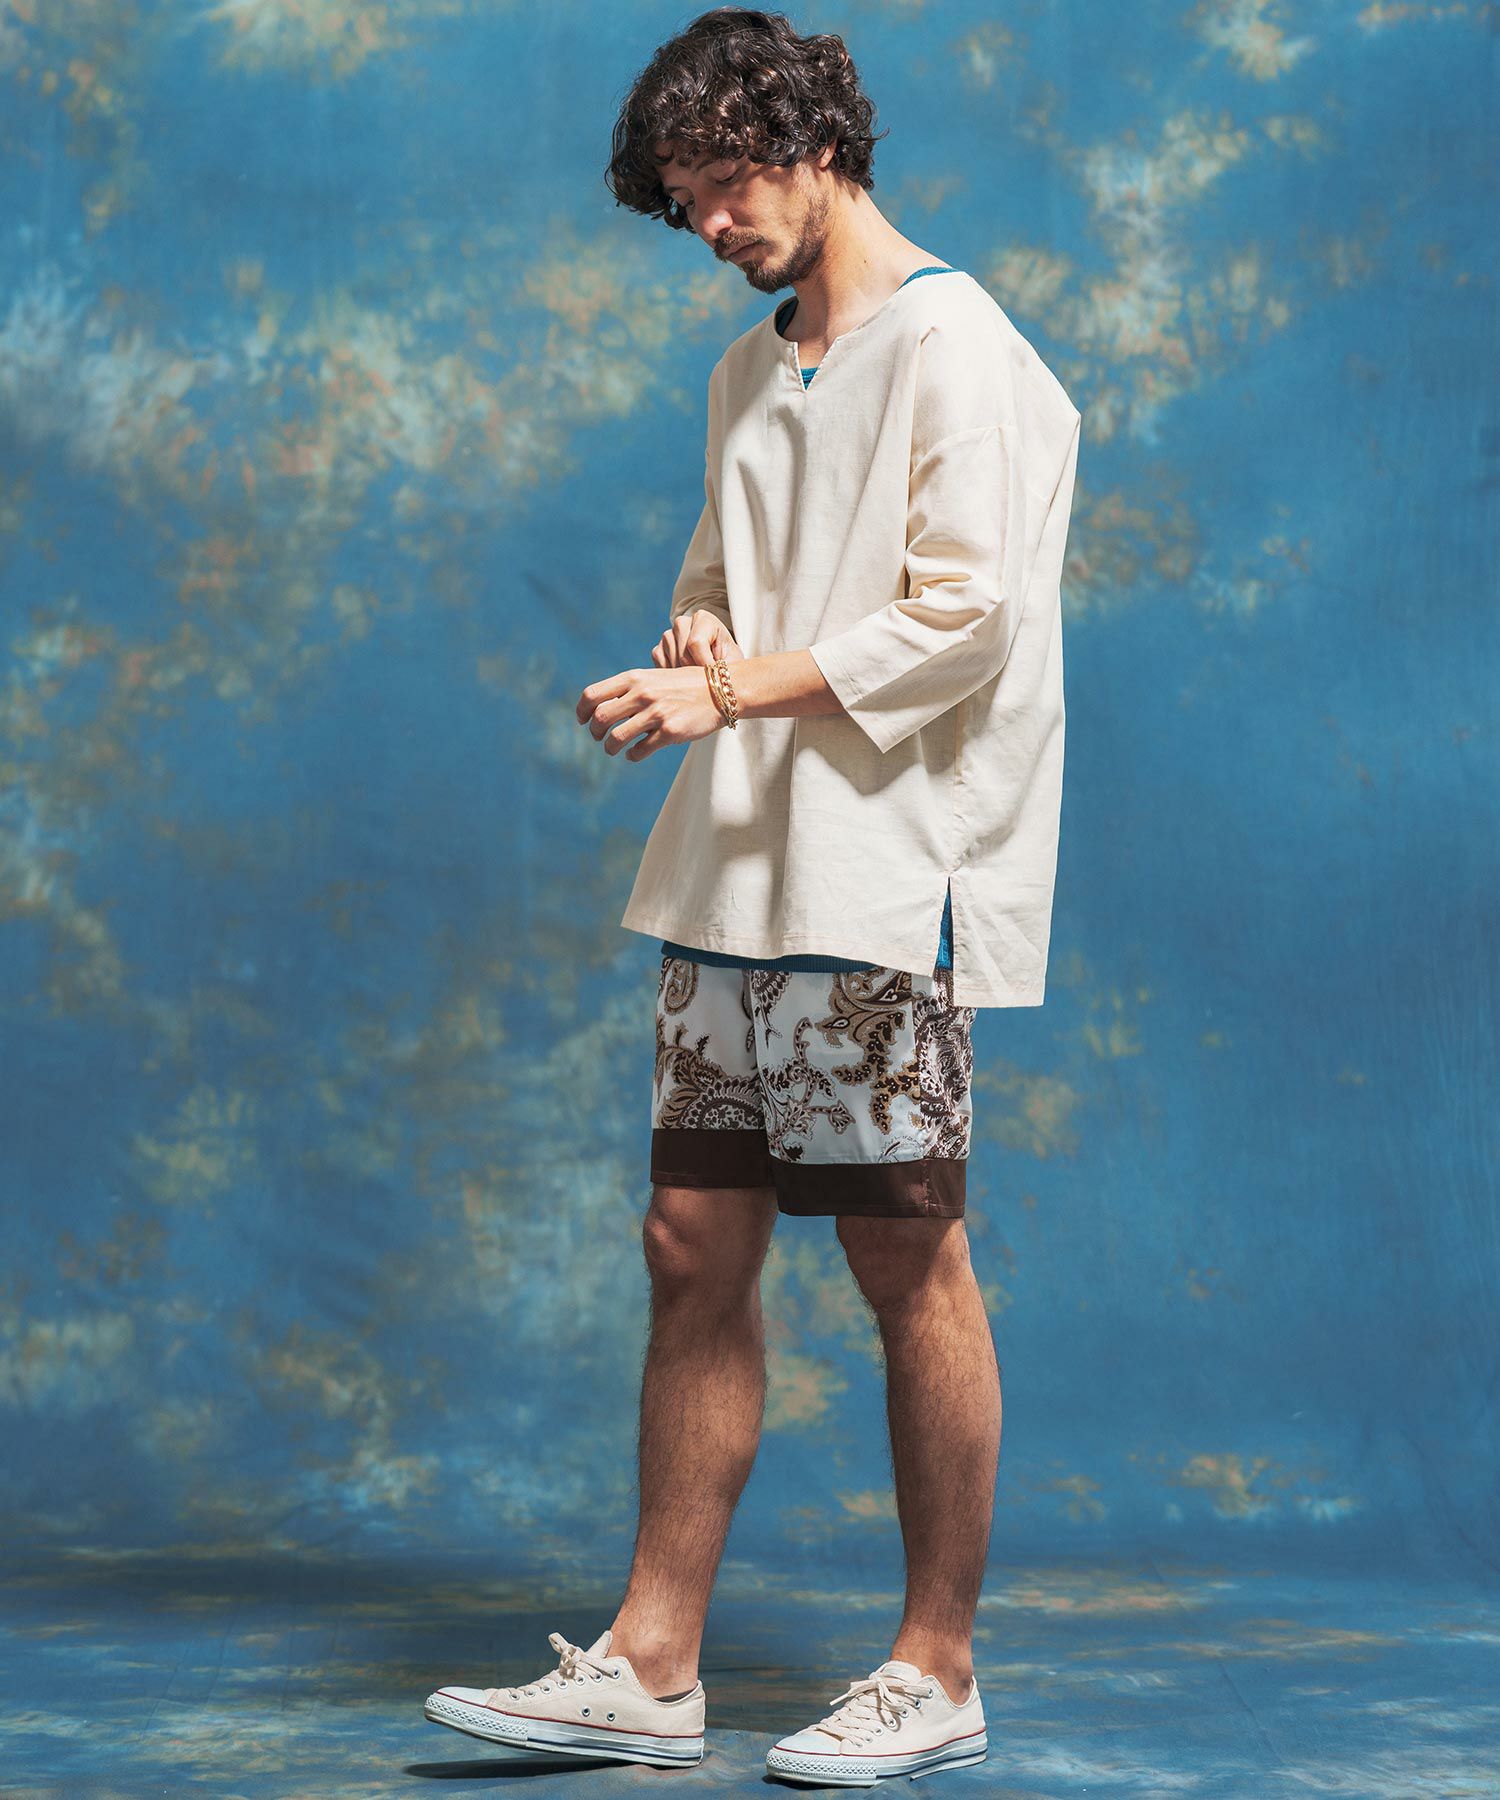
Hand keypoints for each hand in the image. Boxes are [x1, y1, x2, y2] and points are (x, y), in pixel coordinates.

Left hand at [576, 660, 728, 760]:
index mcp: (634, 678)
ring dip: (610, 748)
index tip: (583, 720)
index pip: (592, 695)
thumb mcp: (654, 677)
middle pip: (600, 718)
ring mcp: (656, 713)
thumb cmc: (685, 685)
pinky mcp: (670, 732)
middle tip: (599, 737)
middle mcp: (642, 694)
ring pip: (616, 739)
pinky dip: (632, 756)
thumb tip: (602, 709)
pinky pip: (639, 751)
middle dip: (595, 732)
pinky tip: (635, 754)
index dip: (582, 711)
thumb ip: (629, 689)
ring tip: (614, 749)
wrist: (722, 689)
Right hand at [653, 608, 745, 670]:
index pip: (696, 642)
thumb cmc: (728, 658)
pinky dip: (674, 678)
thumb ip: (726, 666)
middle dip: (696, 673)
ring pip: (673, 664)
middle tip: (709, 679)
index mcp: (704, 619)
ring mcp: (667, 636)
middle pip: (683, 656)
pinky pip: (661, 669)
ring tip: (700, 676)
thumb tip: (717, 680)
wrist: (717, 657)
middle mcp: (682, 623)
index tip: (715, 677)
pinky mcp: (658, 650)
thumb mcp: (734, 660)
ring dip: (686, 677)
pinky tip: (687, 676)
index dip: (704, 664)